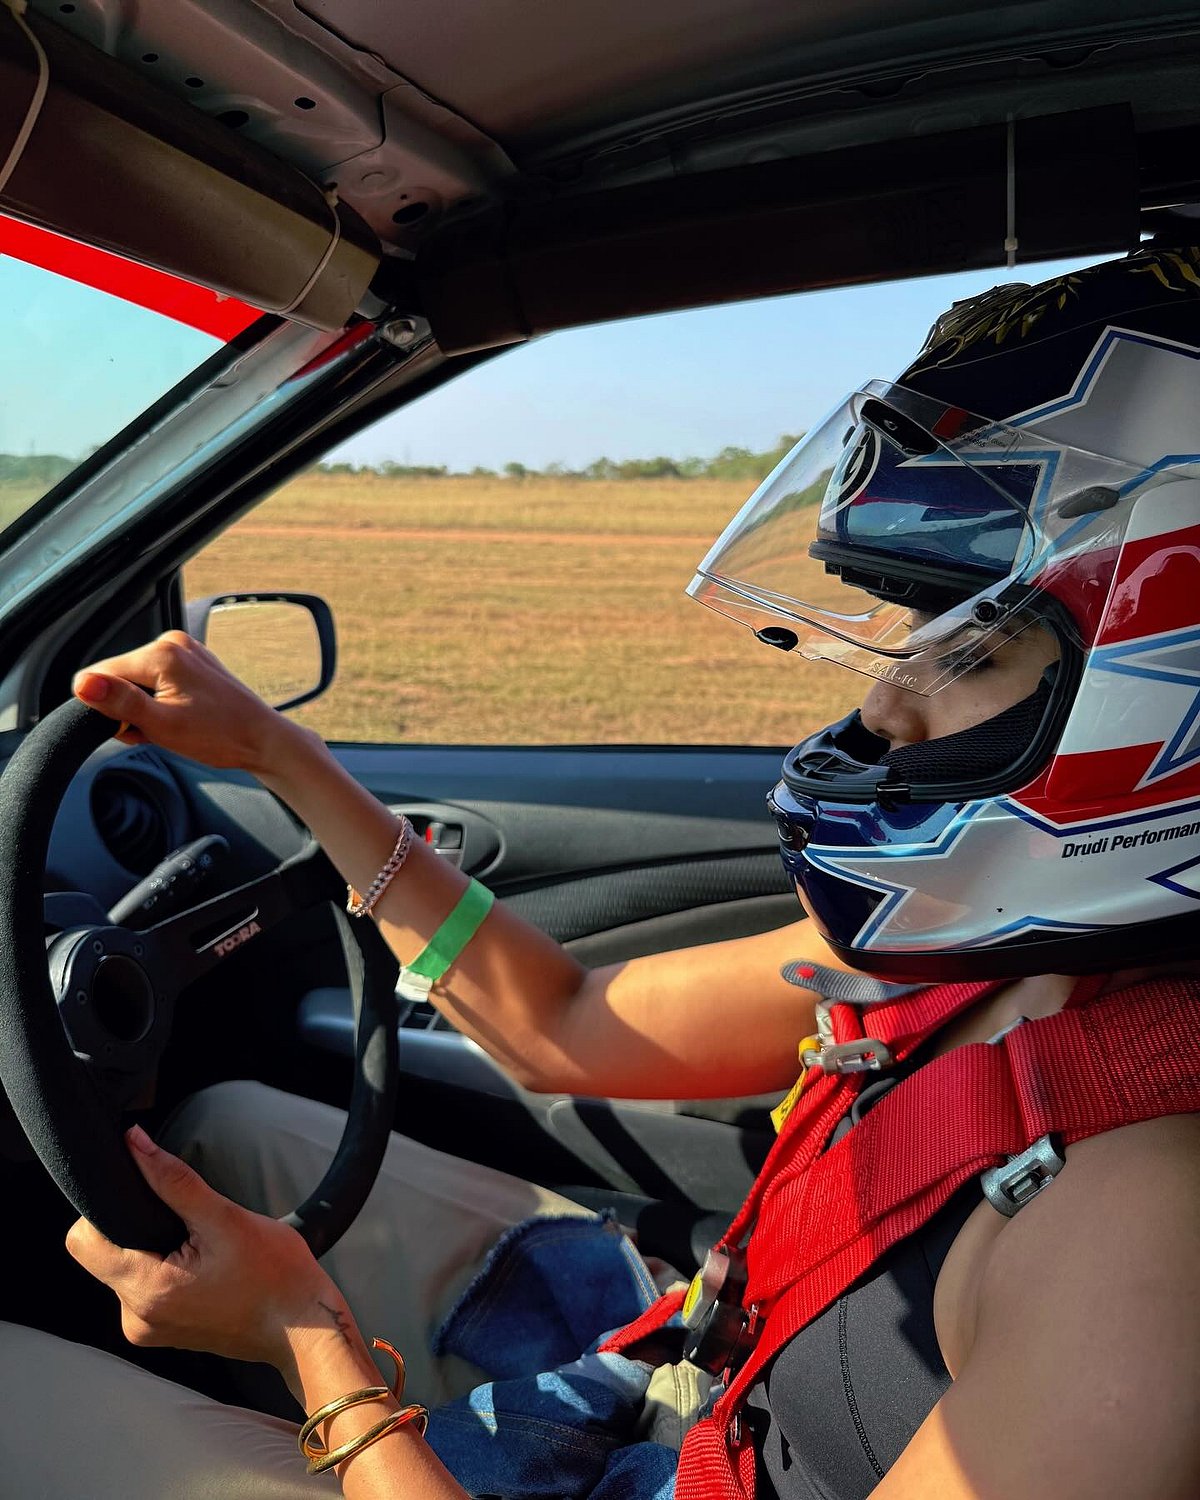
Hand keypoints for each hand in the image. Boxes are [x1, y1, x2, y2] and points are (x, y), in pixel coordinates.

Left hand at [65, 1124, 341, 1370]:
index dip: (104, 1210)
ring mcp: (149, 1329)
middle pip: (102, 1254)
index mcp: (146, 1291)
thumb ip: (173, 1180)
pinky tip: (201, 1265)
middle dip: (136, 1228)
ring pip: (124, 1268)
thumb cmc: (276, 1277)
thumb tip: (135, 1144)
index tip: (144, 1198)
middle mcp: (136, 1318)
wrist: (305, 1327)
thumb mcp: (225, 1218)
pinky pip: (143, 1287)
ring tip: (201, 1246)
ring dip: (152, 1248)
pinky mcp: (163, 1331)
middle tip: (186, 1224)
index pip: (83, 1242)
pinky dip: (164, 1267)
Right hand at [71, 630, 307, 774]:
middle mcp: (173, 643)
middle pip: (120, 678)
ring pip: (138, 682)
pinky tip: (181, 717)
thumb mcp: (162, 725)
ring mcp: (186, 651)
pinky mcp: (194, 663)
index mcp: (161, 653)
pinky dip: (161, 703)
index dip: (108, 708)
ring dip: (145, 709)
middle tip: (157, 730)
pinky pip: (158, 681)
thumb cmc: (220, 735)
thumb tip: (83, 684)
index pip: (100, 674)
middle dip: (129, 709)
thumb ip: (120, 702)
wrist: (263, 740)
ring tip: (172, 726)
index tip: (133, 727)